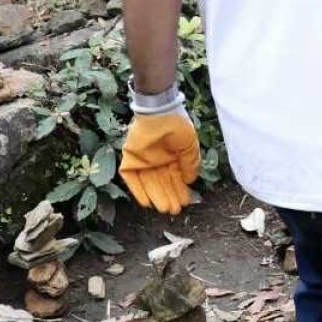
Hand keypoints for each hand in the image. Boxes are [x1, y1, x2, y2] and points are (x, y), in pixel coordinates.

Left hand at [119, 98, 200, 214]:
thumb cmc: (177, 125)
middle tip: (174, 210)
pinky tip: (146, 202)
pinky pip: (132, 178)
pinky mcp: (131, 159)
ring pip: (149, 183)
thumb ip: (190, 163)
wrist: (158, 112)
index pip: (176, 178)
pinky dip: (138, 190)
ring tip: (164, 208)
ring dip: (156, 196)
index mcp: (172, 157)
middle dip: (169, 196)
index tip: (185, 202)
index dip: (180, 191)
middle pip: (163, 183)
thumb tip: (190, 180)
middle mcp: (158, 161)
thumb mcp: (190, 145)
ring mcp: (143, 160)